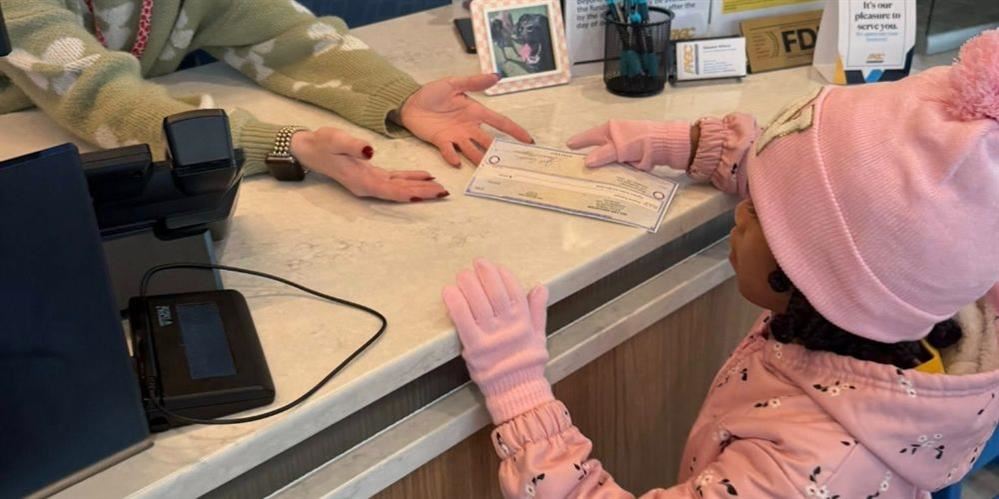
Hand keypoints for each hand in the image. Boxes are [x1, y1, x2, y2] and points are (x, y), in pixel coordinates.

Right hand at [291, 127, 447, 202]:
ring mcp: (370, 182)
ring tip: (441, 188)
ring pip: (400, 188)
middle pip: (400, 192)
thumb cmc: (322, 143)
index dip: (411, 192)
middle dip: (423, 193)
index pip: (392, 189)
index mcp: (362, 181)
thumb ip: (354, 146)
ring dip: (420, 188)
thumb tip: (370, 152)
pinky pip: (395, 180)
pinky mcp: (372, 175)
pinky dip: (411, 179)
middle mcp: (368, 186)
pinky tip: (425, 178)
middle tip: (445, 192)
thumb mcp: (336, 140)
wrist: (309, 147)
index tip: (429, 193)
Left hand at [400, 74, 533, 166]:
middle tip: (511, 163)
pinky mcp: (441, 142)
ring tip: (488, 168)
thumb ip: (474, 82)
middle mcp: (469, 127)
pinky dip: (453, 157)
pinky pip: (449, 151)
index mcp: (475, 112)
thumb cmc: (432, 93)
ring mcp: (456, 136)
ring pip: (472, 150)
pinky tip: (457, 162)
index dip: (514, 131)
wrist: (410, 102)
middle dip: (499, 152)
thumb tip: (496, 76)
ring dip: (479, 159)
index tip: (528, 141)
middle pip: (488, 141)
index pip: (500, 122)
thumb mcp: (453, 83)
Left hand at [442, 259, 552, 423]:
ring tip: (463, 274)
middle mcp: (507, 325)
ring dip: (469, 285)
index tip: (495, 266)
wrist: (517, 390)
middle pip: (495, 293)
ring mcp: (490, 336)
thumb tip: (541, 287)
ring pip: (479, 303)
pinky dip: (456, 304)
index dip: (503, 276)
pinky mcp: (474, 346)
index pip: (514, 291)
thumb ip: (538, 310)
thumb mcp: (539, 335)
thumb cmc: (527, 362)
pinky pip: (463, 320)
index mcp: (523, 321)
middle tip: (476, 263)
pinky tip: (449, 291)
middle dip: (486, 274)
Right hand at [567, 120, 692, 170]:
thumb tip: (586, 163)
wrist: (664, 144)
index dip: (578, 142)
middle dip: (587, 159)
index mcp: (609, 130)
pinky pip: (616, 167)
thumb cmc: (639, 140)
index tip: (567, 146)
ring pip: (607, 161)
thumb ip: (602, 154)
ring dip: (600, 169)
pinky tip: (605, 183)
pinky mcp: (630, 159)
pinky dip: (611, 174)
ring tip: (587, 180)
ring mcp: (622, 149)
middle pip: (597, 150)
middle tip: (574, 169)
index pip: (589, 137)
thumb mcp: (618, 147)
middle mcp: (614, 138)